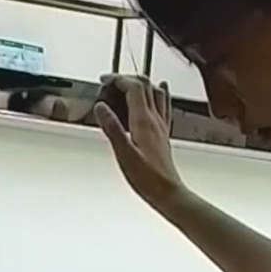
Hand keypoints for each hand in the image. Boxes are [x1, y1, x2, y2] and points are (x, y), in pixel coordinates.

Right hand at [95, 76, 181, 215]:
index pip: (133, 86)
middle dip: (127, 78)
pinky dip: (159, 93)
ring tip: (128, 84)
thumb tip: (101, 107)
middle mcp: (155, 119)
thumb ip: (112, 128)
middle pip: (144, 85)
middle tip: (111, 83)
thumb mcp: (124, 155)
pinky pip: (164, 105)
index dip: (118, 78)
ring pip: (154, 92)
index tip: (104, 80)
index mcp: (144, 121)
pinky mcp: (163, 134)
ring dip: (141, 83)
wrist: (168, 193)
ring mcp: (161, 126)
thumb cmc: (148, 179)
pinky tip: (161, 89)